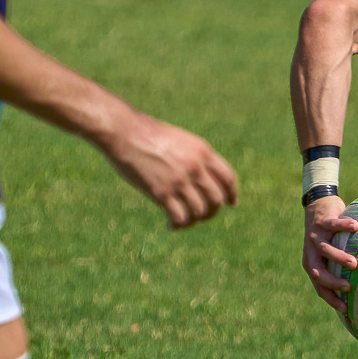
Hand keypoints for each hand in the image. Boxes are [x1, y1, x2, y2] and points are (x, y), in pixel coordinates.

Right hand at [98, 110, 237, 228]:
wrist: (125, 133)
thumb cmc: (149, 134)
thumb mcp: (181, 140)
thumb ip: (195, 157)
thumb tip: (202, 178)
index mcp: (203, 152)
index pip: (227, 178)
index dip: (232, 193)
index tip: (231, 204)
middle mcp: (195, 167)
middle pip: (216, 199)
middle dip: (212, 211)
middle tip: (203, 215)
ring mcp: (180, 181)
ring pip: (199, 211)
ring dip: (194, 220)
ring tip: (184, 221)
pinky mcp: (162, 193)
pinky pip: (180, 217)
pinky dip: (178, 225)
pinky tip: (171, 225)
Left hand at [302, 197, 357, 313]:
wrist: (317, 205)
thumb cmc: (331, 234)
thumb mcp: (333, 250)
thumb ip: (342, 265)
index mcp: (313, 263)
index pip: (319, 286)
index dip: (330, 298)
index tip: (346, 308)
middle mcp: (311, 252)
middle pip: (317, 272)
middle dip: (331, 282)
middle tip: (348, 287)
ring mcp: (315, 236)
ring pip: (324, 249)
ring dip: (338, 257)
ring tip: (354, 263)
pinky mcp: (322, 221)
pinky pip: (333, 224)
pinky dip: (344, 226)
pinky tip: (357, 227)